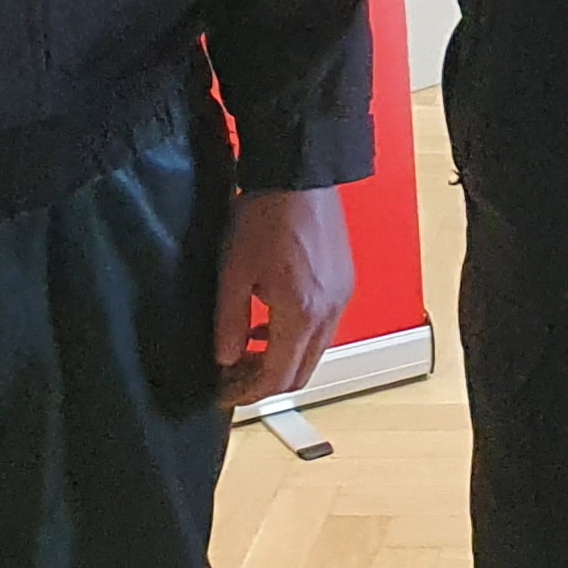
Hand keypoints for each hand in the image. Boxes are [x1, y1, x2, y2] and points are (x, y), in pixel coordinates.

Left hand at [217, 185, 354, 405]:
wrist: (300, 175)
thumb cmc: (265, 217)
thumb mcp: (233, 273)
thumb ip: (228, 322)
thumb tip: (224, 358)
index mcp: (301, 314)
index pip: (276, 377)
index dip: (246, 392)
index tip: (223, 392)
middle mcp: (329, 313)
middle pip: (301, 374)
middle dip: (265, 383)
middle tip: (232, 377)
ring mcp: (341, 298)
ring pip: (314, 353)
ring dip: (281, 360)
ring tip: (245, 349)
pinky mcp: (344, 284)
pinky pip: (322, 328)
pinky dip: (296, 338)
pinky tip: (269, 321)